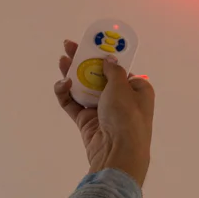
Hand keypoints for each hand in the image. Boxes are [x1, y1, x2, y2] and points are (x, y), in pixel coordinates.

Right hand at [54, 40, 154, 187]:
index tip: (91, 44)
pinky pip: (74, 104)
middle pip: (98, 76)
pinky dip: (66, 94)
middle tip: (68, 46)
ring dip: (72, 75)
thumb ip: (112, 70)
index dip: (104, 56)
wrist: (118, 153)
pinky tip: (62, 84)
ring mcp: (102, 111)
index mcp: (136, 90)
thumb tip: (109, 59)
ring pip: (84, 88)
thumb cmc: (126, 116)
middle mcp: (120, 99)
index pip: (118, 69)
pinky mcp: (87, 122)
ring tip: (62, 61)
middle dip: (83, 61)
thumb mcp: (122, 87)